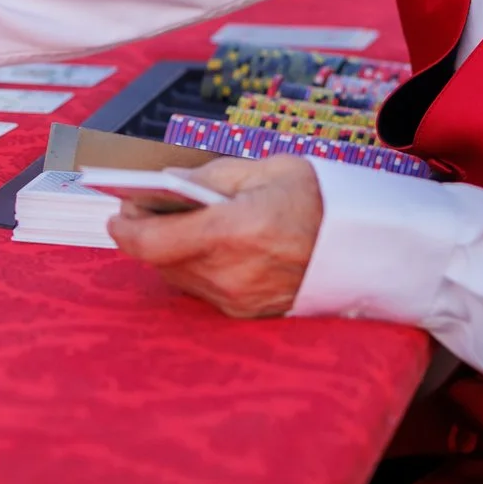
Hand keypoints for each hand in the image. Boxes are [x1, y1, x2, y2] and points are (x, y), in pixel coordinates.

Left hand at [108, 155, 324, 317]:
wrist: (365, 248)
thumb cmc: (320, 203)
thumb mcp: (267, 170)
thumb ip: (210, 178)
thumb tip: (170, 182)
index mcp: (235, 231)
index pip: (154, 242)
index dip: (126, 229)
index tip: (117, 212)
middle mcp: (232, 273)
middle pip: (160, 261)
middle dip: (146, 234)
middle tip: (145, 206)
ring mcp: (239, 299)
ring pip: (177, 277)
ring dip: (168, 251)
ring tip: (173, 223)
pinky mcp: (247, 313)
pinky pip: (202, 290)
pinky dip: (194, 267)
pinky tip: (203, 245)